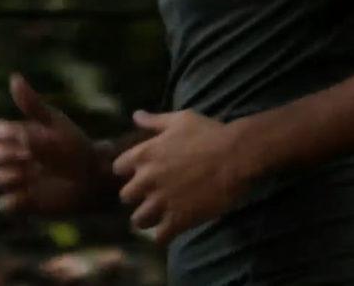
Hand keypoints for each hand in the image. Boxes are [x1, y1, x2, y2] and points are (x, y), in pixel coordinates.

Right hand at [0, 73, 100, 215]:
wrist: (95, 178)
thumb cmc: (76, 146)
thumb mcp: (54, 123)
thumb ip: (32, 104)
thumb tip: (13, 77)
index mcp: (18, 135)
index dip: (4, 135)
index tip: (25, 136)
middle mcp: (14, 157)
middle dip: (2, 156)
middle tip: (27, 157)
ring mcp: (18, 180)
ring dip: (8, 177)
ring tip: (28, 174)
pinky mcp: (24, 203)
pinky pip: (5, 205)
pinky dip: (14, 201)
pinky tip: (32, 194)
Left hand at [112, 109, 254, 244]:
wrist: (236, 156)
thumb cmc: (209, 133)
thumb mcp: (179, 120)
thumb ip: (154, 121)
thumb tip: (135, 115)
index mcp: (144, 155)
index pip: (118, 168)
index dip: (128, 171)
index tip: (139, 173)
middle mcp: (147, 180)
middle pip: (126, 197)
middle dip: (137, 197)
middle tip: (151, 196)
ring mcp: (162, 201)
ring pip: (138, 221)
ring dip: (147, 219)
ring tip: (158, 217)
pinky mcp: (179, 219)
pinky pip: (160, 237)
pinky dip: (164, 236)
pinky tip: (172, 230)